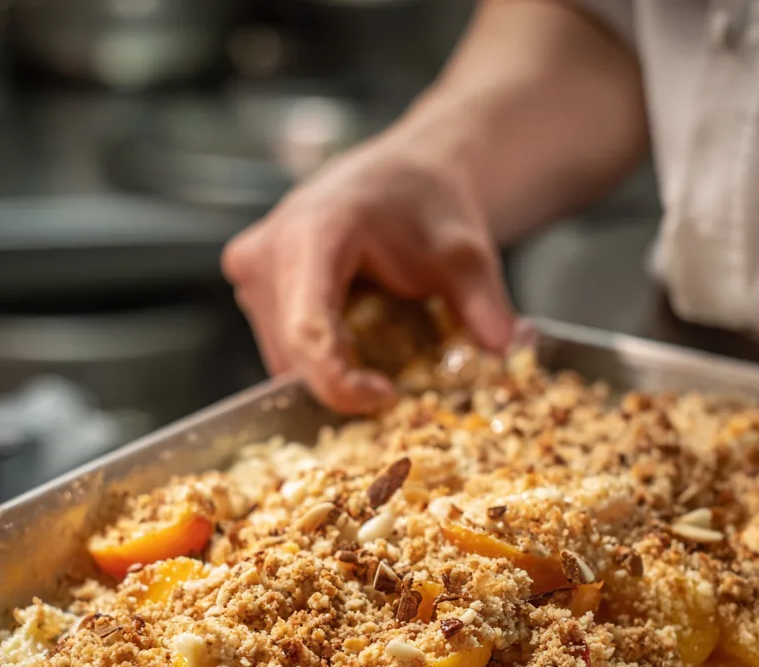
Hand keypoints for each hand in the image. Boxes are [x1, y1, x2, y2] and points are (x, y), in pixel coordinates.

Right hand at [221, 133, 514, 414]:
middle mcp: (267, 253)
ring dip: (333, 370)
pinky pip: (283, 346)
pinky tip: (356, 337)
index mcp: (313, 234)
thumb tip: (506, 349)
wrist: (402, 177)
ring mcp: (252, 271)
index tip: (387, 397)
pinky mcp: (254, 287)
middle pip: (296, 353)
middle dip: (345, 382)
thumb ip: (484, 301)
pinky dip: (322, 358)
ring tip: (379, 345)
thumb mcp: (465, 253)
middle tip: (398, 386)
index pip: (309, 331)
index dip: (341, 381)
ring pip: (286, 357)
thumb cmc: (426, 206)